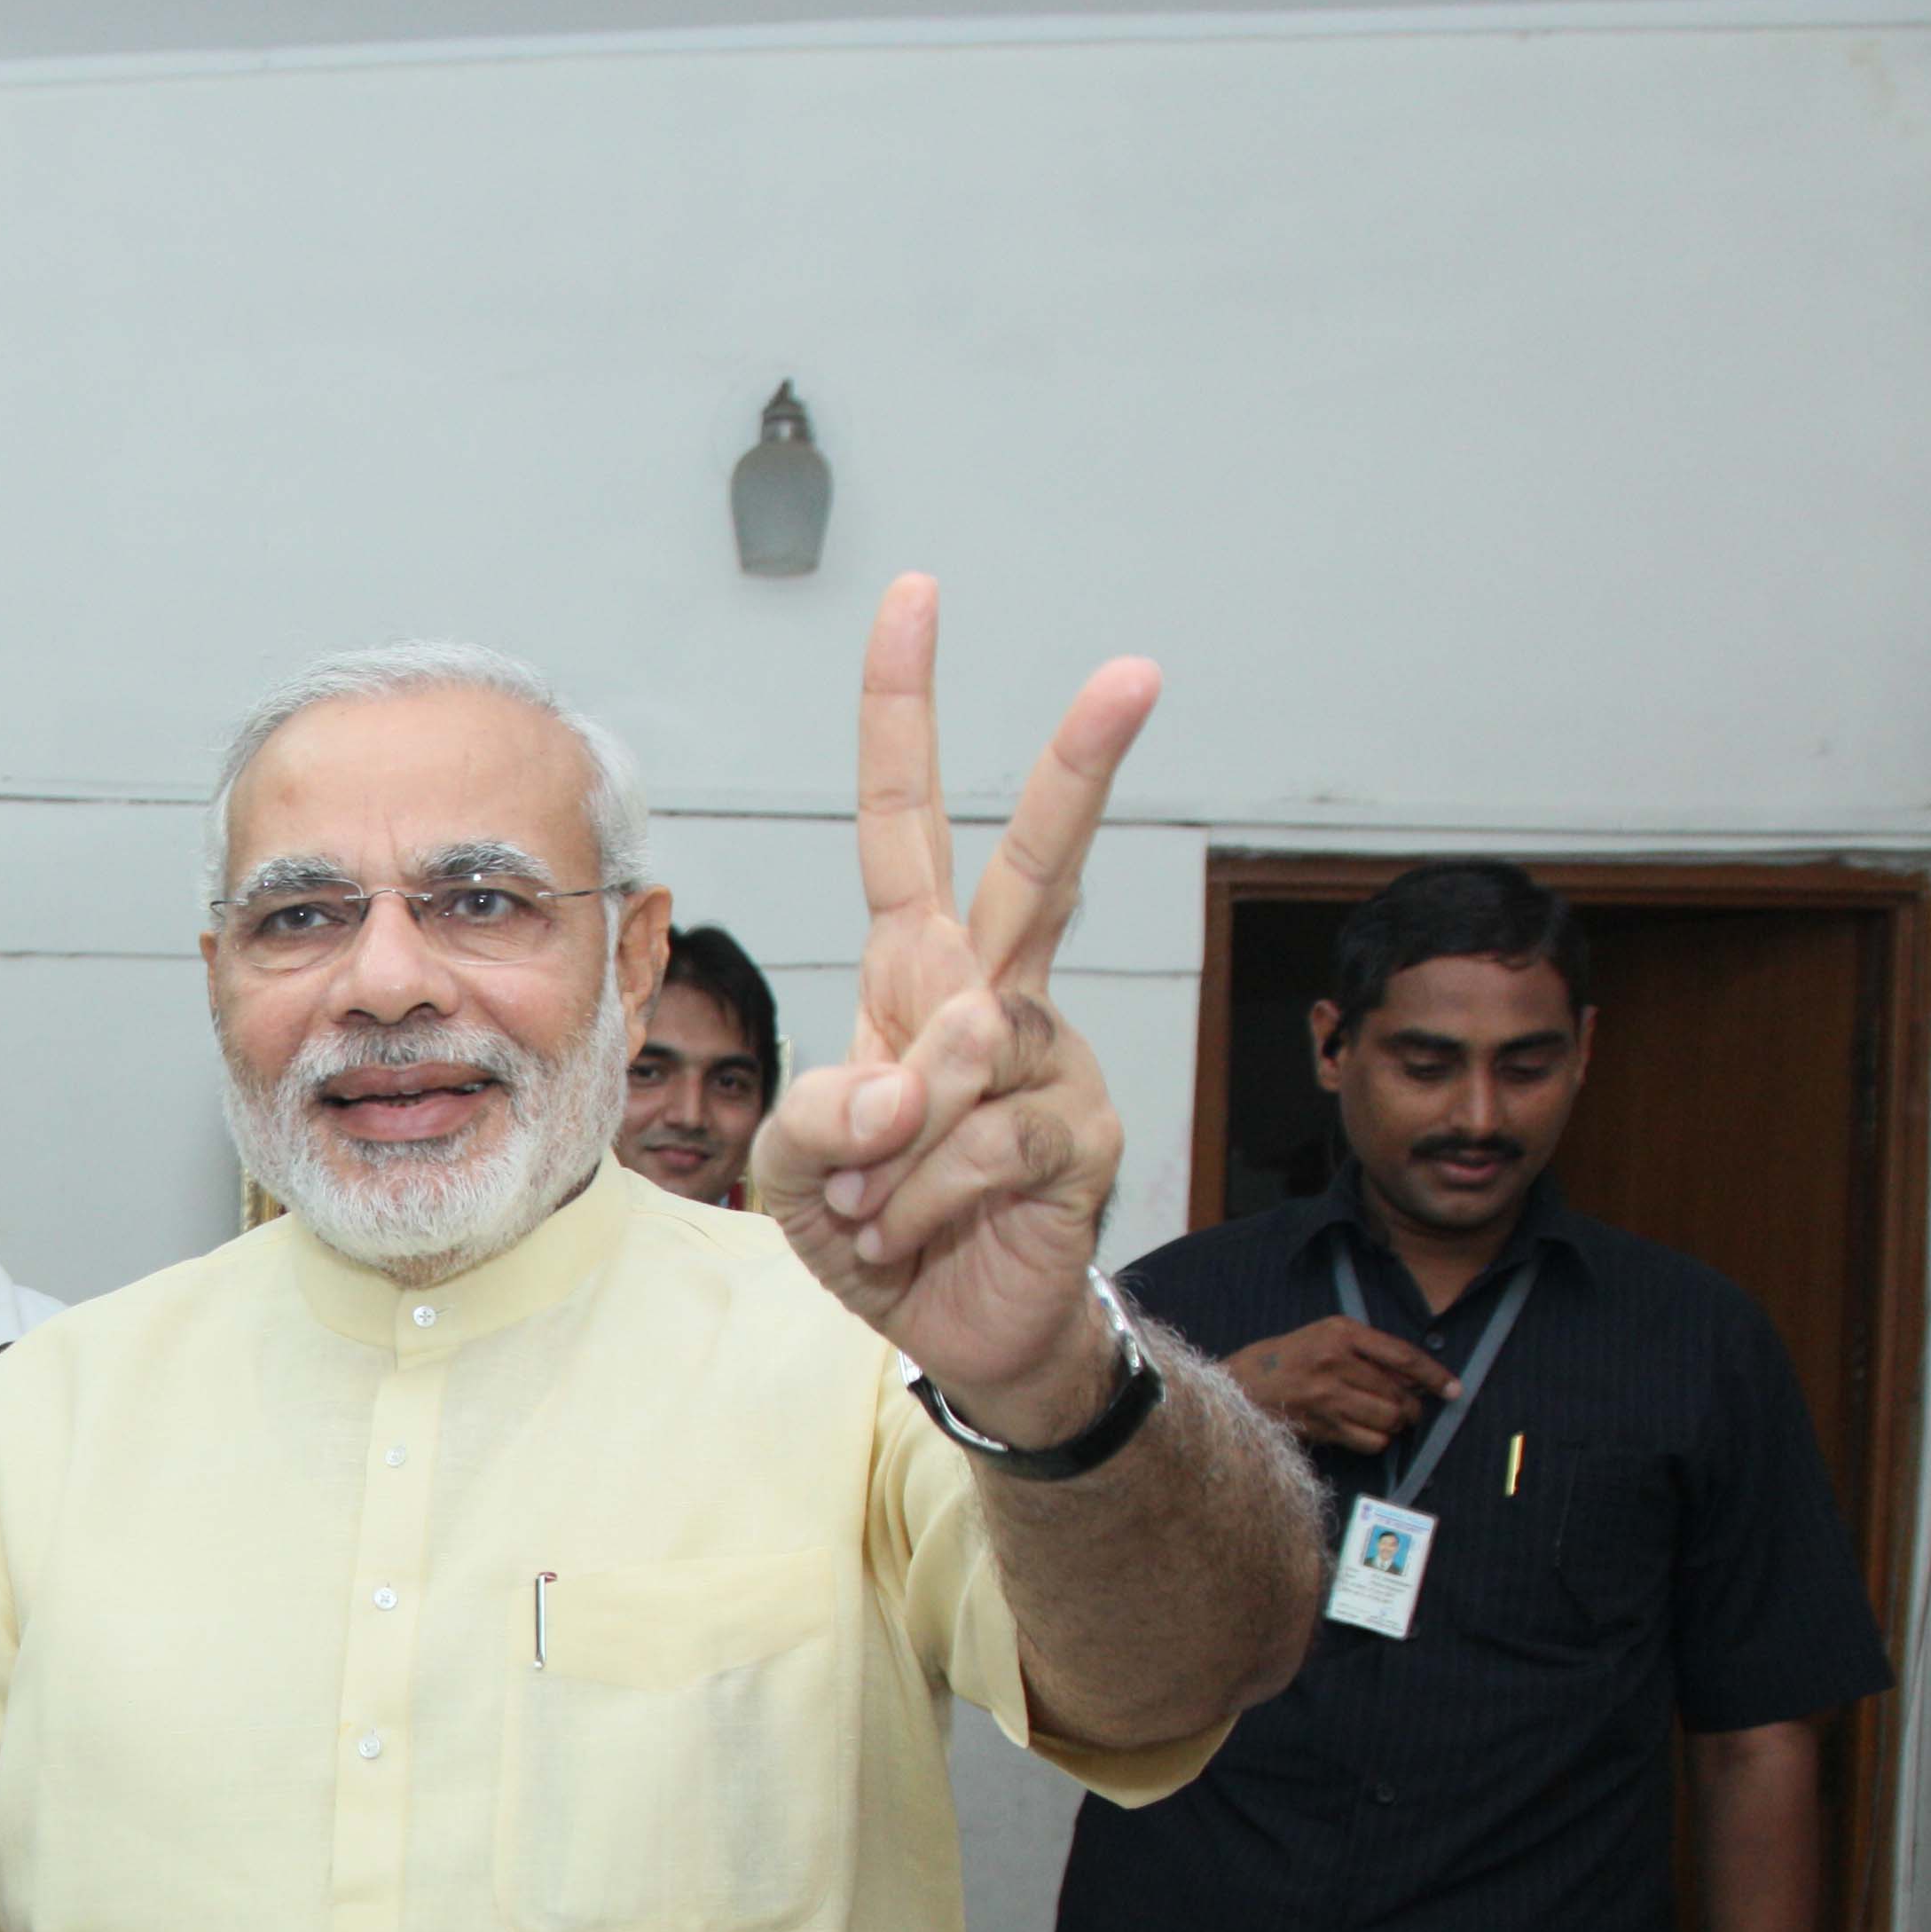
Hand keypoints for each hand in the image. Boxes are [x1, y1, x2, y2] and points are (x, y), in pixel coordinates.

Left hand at [754, 578, 1162, 1445]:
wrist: (956, 1332)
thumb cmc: (874, 1225)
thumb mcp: (794, 1166)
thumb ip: (818, 1113)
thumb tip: (913, 1077)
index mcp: (919, 975)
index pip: (907, 826)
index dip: (902, 716)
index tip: (914, 599)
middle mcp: (997, 998)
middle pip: (1041, 864)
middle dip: (1084, 767)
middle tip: (1136, 671)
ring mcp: (1052, 1061)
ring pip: (959, 1058)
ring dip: (887, 1149)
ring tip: (872, 1206)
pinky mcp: (1083, 1134)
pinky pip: (978, 1145)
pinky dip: (916, 1201)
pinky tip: (910, 1235)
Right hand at [1227, 1318, 1456, 1451]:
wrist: (1234, 1387)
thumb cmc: (1282, 1359)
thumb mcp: (1322, 1337)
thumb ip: (1365, 1351)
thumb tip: (1413, 1378)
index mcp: (1340, 1333)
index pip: (1403, 1356)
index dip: (1434, 1374)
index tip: (1454, 1389)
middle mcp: (1335, 1364)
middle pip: (1399, 1395)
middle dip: (1411, 1408)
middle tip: (1407, 1410)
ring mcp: (1327, 1397)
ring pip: (1388, 1421)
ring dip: (1394, 1426)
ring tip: (1383, 1420)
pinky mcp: (1320, 1426)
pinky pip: (1369, 1441)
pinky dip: (1375, 1440)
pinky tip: (1362, 1431)